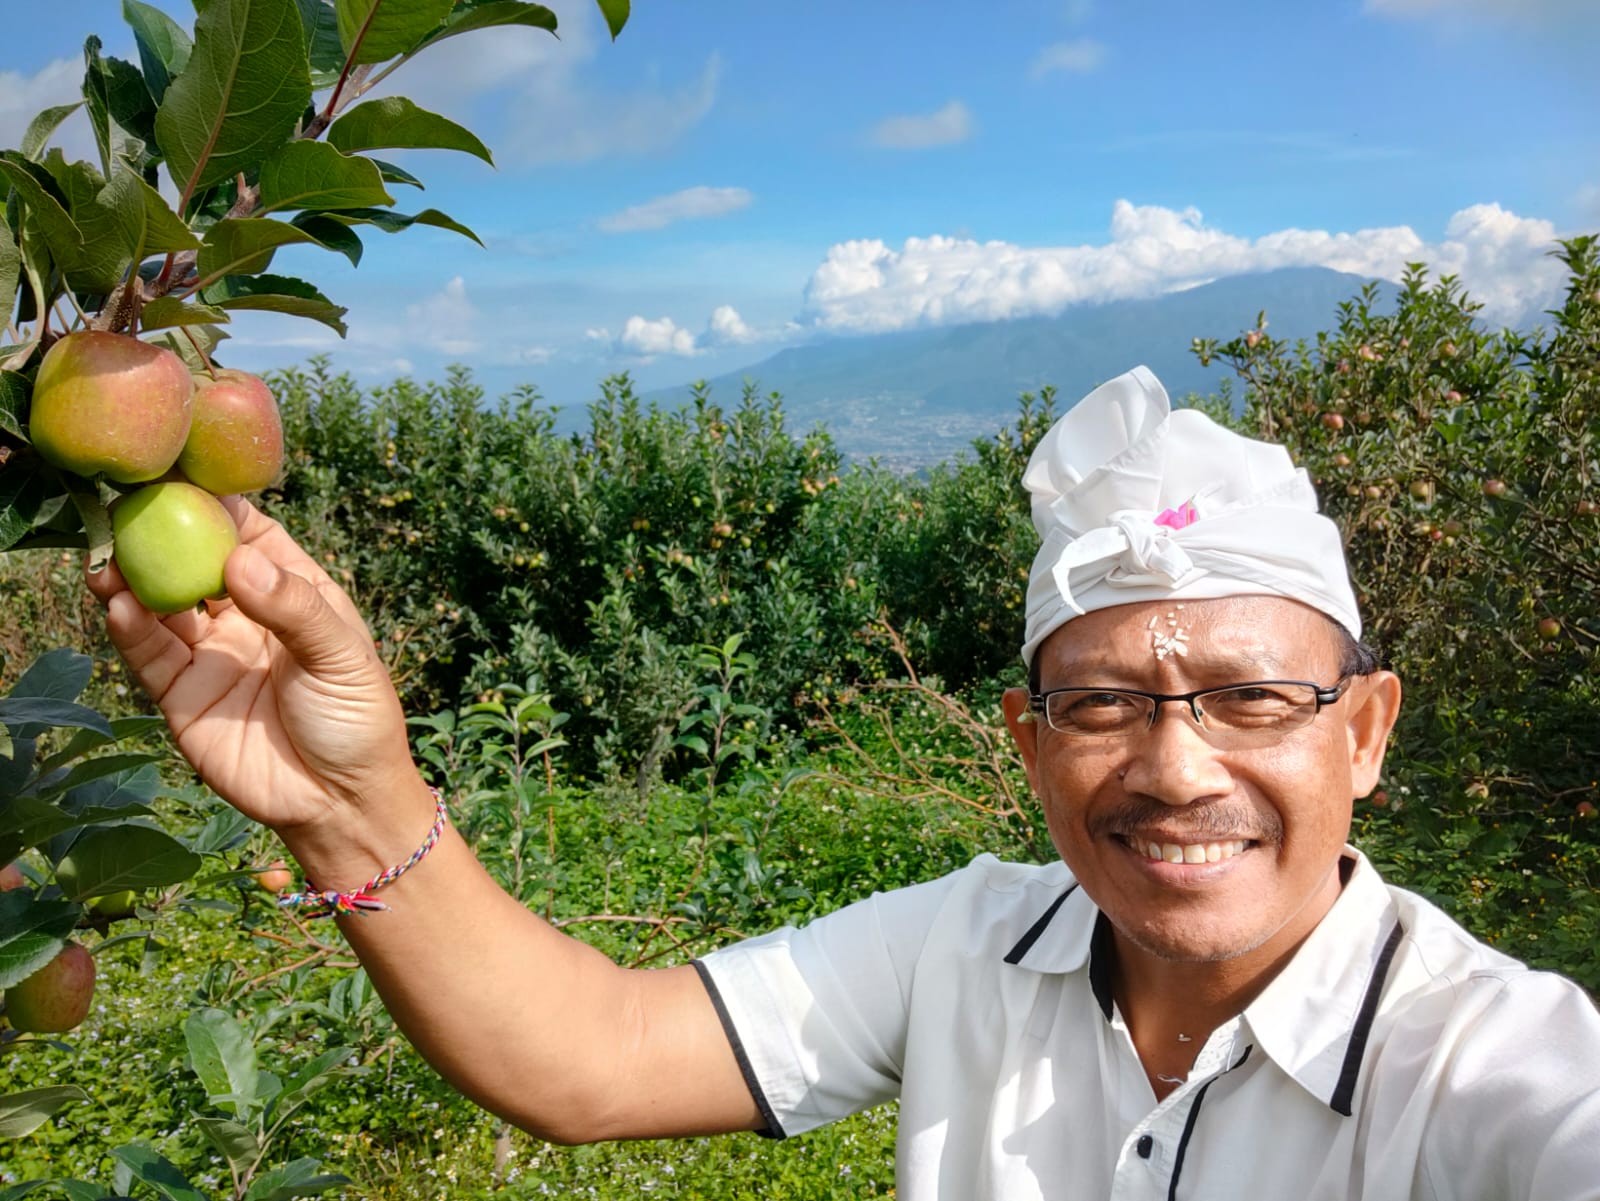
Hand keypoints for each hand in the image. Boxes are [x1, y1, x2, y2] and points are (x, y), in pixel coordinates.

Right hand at [87, 496, 417, 835]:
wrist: (340, 801)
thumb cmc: (358, 719)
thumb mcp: (341, 656)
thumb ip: (292, 608)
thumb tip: (238, 561)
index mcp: (294, 591)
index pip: (248, 532)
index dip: (216, 504)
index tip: (180, 476)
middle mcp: (246, 614)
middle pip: (193, 561)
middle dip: (160, 534)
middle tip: (126, 506)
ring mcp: (211, 652)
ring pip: (161, 603)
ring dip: (132, 577)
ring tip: (109, 555)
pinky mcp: (182, 694)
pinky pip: (150, 653)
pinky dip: (130, 627)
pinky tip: (118, 603)